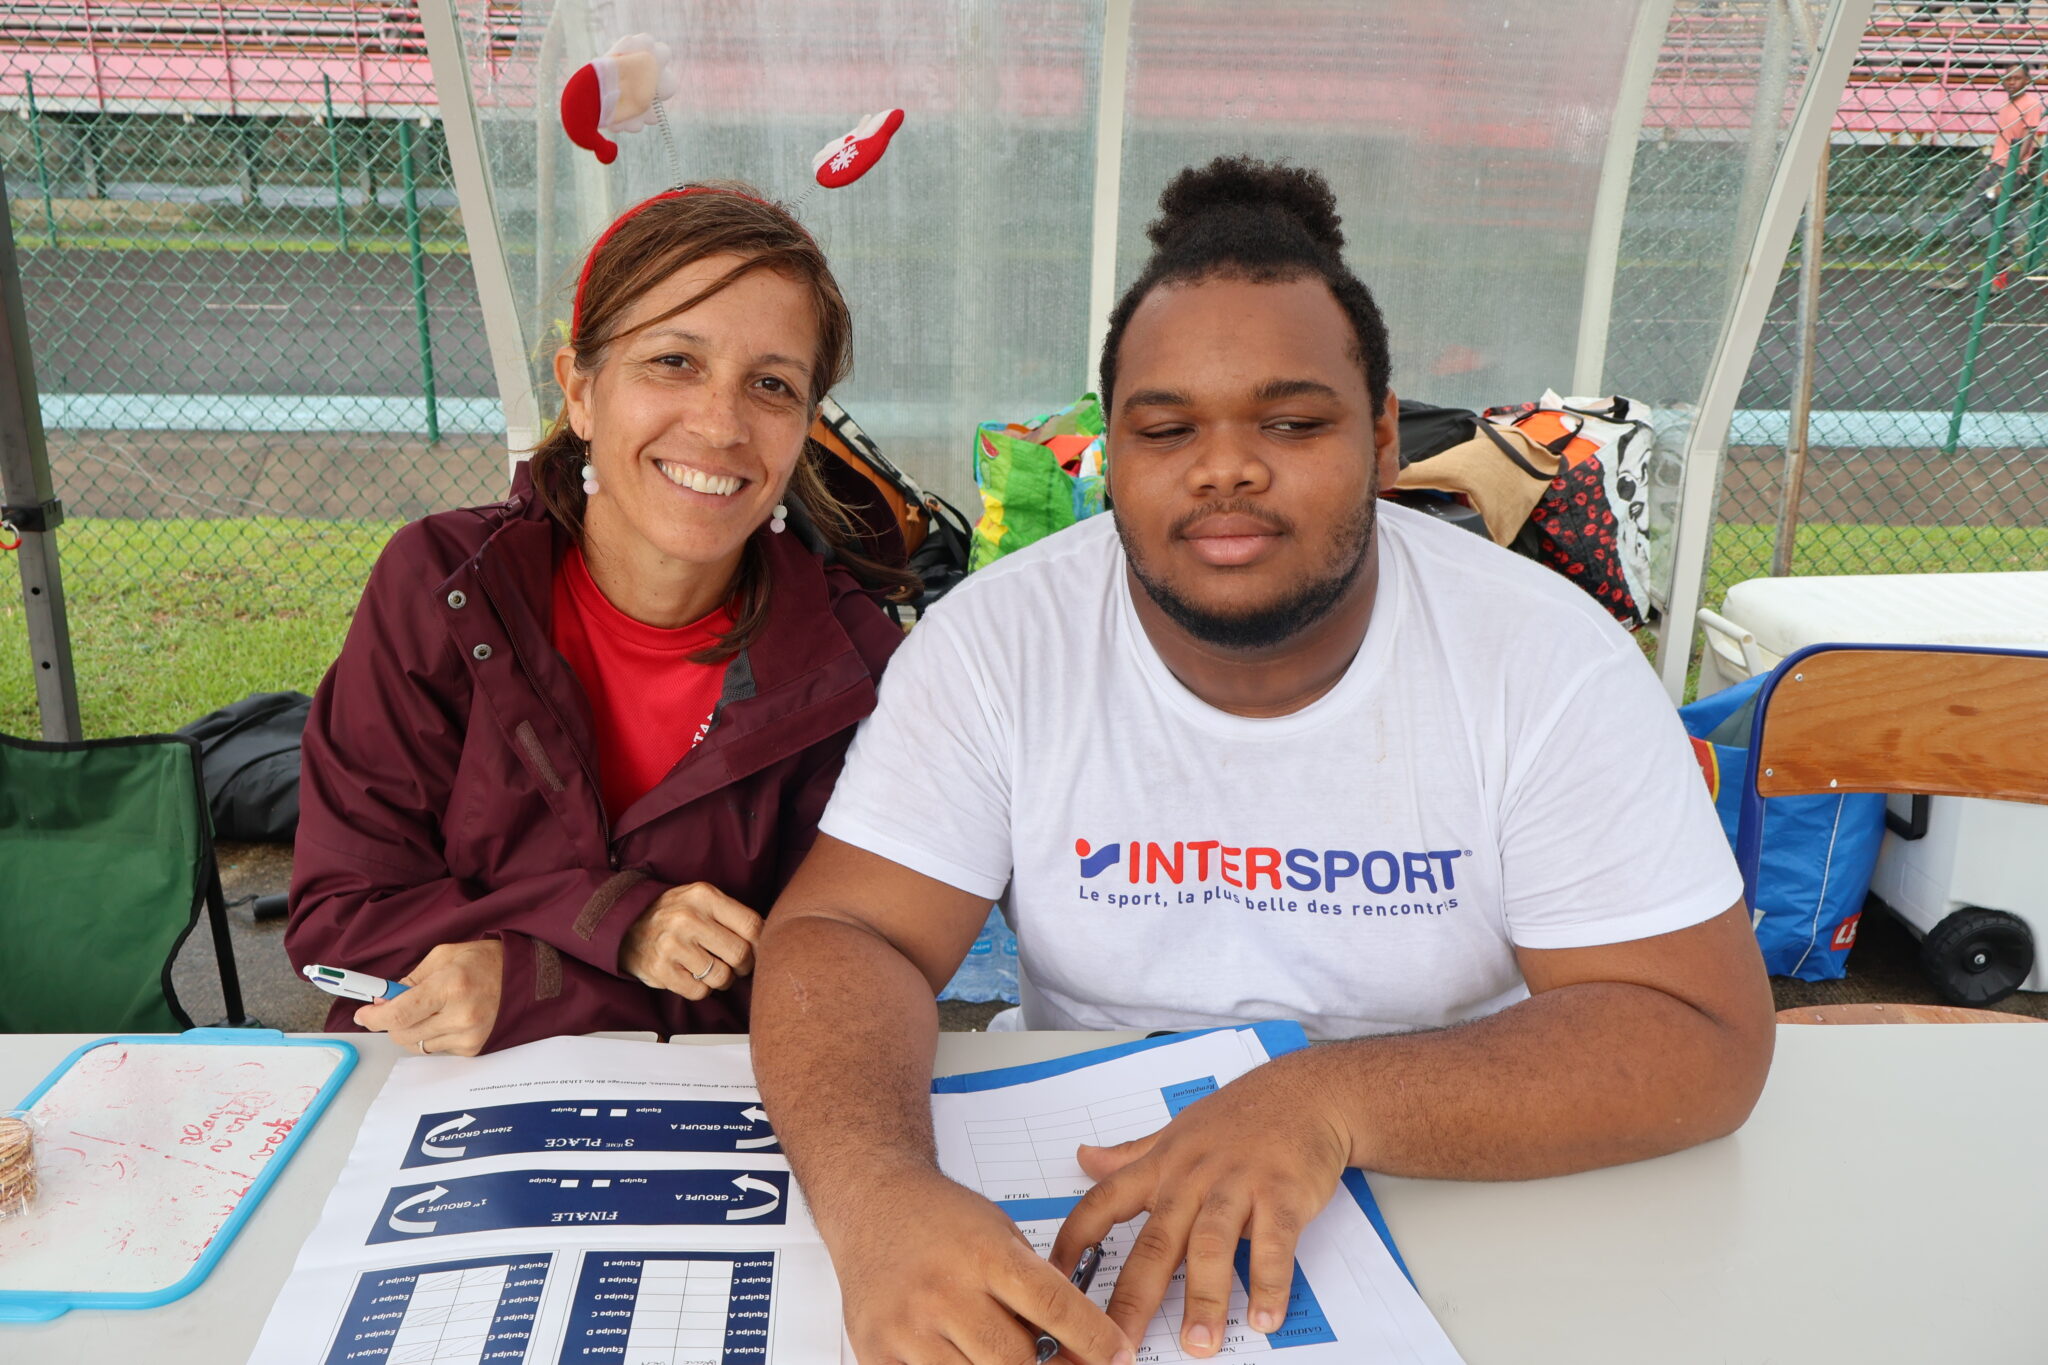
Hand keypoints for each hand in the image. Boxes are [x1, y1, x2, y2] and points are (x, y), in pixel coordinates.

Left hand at [353, 940, 504, 1056]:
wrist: (526, 978)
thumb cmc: (485, 962)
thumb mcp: (444, 956)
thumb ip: (411, 979)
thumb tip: (383, 999)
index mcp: (451, 986)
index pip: (400, 1013)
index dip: (375, 1017)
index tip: (363, 1015)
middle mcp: (461, 1015)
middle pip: (403, 1034)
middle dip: (391, 1023)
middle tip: (396, 1007)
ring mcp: (469, 1036)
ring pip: (417, 1044)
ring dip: (413, 1029)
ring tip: (431, 1010)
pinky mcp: (474, 1049)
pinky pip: (437, 1049)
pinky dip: (434, 1036)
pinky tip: (449, 1019)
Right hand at [620, 882, 763, 999]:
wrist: (625, 921)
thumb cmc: (673, 913)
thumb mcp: (702, 899)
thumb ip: (732, 914)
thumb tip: (769, 939)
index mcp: (704, 896)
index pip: (752, 925)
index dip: (761, 944)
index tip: (757, 950)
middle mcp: (688, 918)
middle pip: (740, 954)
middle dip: (744, 965)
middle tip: (735, 964)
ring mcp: (672, 945)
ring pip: (722, 977)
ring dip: (721, 979)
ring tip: (710, 968)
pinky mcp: (660, 970)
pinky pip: (699, 992)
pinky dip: (700, 989)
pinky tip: (691, 975)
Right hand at [832, 1165, 1134, 1364]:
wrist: (871, 1200)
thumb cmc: (940, 1216)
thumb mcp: (1000, 1233)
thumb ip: (1035, 1289)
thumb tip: (1077, 1351)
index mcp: (984, 1254)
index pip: (1054, 1307)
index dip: (1095, 1340)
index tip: (1120, 1357)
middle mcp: (944, 1290)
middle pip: (1015, 1359)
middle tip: (1060, 1362)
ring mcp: (907, 1325)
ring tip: (1006, 1352)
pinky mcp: (876, 1350)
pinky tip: (963, 1355)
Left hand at [1051, 1055, 1350, 1357]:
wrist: (1304, 1092)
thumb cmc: (1238, 1118)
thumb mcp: (1175, 1132)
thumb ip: (1130, 1155)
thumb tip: (1083, 1158)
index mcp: (1161, 1165)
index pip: (1104, 1202)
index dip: (1075, 1242)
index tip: (1055, 1284)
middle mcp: (1192, 1177)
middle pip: (1155, 1242)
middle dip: (1134, 1298)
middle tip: (1119, 1345)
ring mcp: (1237, 1184)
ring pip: (1211, 1247)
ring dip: (1204, 1300)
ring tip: (1198, 1344)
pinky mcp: (1283, 1193)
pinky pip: (1274, 1245)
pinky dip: (1269, 1283)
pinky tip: (1265, 1317)